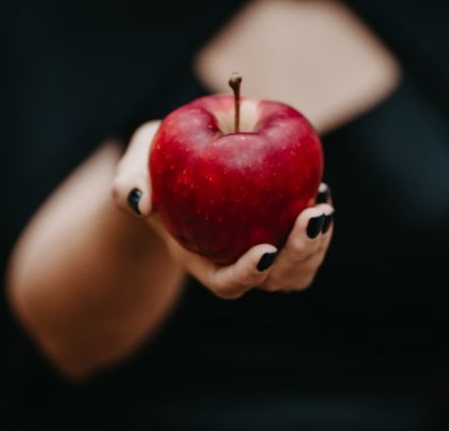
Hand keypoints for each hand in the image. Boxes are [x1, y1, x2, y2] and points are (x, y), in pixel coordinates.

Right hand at [112, 121, 333, 298]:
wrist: (177, 168)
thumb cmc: (153, 169)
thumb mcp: (133, 166)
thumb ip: (127, 181)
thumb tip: (138, 200)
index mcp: (199, 258)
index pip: (227, 282)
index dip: (248, 274)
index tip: (265, 251)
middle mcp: (233, 261)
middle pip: (276, 280)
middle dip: (300, 255)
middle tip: (312, 215)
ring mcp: (259, 249)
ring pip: (298, 269)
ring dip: (317, 245)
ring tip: (321, 204)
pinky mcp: (280, 231)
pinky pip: (306, 241)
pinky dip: (318, 223)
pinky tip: (318, 189)